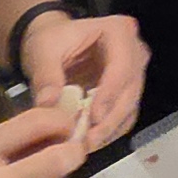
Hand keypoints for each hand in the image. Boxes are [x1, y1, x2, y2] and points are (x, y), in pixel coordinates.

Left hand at [17, 10, 148, 150]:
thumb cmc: (50, 41)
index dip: (110, 94)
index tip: (93, 119)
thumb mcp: (43, 52)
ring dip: (110, 129)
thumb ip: (46, 76)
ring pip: (130, 107)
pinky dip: (109, 131)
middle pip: (131, 90)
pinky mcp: (126, 93)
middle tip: (89, 141)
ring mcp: (133, 73)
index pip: (121, 66)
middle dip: (111, 119)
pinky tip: (90, 141)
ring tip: (86, 145)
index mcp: (119, 32)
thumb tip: (48, 103)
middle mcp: (134, 52)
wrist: (52, 44)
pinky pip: (124, 116)